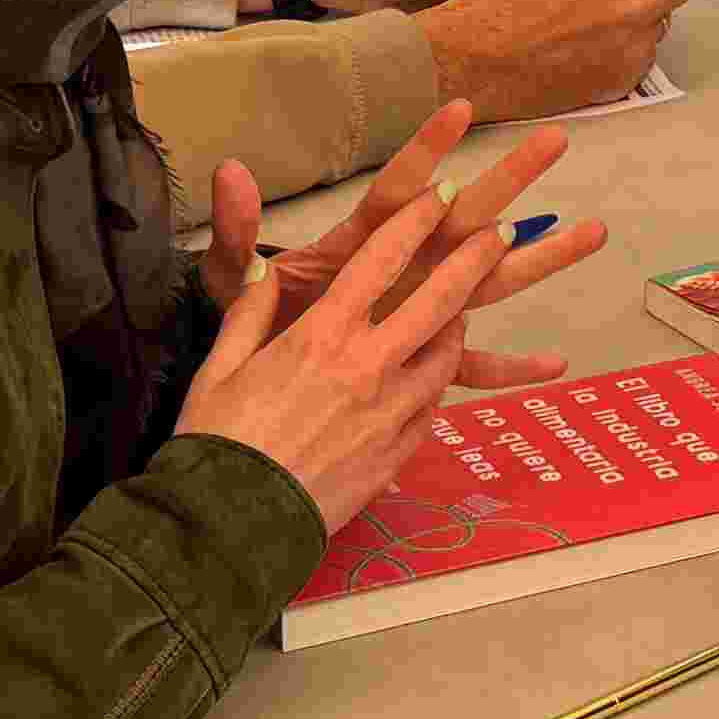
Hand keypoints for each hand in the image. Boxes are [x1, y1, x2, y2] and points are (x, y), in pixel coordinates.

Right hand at [172, 108, 601, 530]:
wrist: (236, 524)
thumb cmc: (218, 440)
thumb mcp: (221, 364)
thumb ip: (250, 311)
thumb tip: (265, 270)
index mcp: (322, 334)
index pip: (380, 261)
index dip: (415, 222)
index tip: (442, 194)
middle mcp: (368, 366)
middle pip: (438, 300)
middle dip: (473, 260)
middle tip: (500, 233)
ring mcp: (391, 412)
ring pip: (445, 355)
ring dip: (459, 325)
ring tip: (465, 311)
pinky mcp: (398, 453)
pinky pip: (430, 407)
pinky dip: (435, 384)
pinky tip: (432, 379)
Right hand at [416, 0, 706, 121]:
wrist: (471, 62)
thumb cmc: (498, 1)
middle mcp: (634, 13)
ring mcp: (630, 51)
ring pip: (663, 19)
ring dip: (645, 7)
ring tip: (598, 4)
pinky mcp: (619, 82)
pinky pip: (643, 54)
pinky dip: (627, 42)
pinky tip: (588, 35)